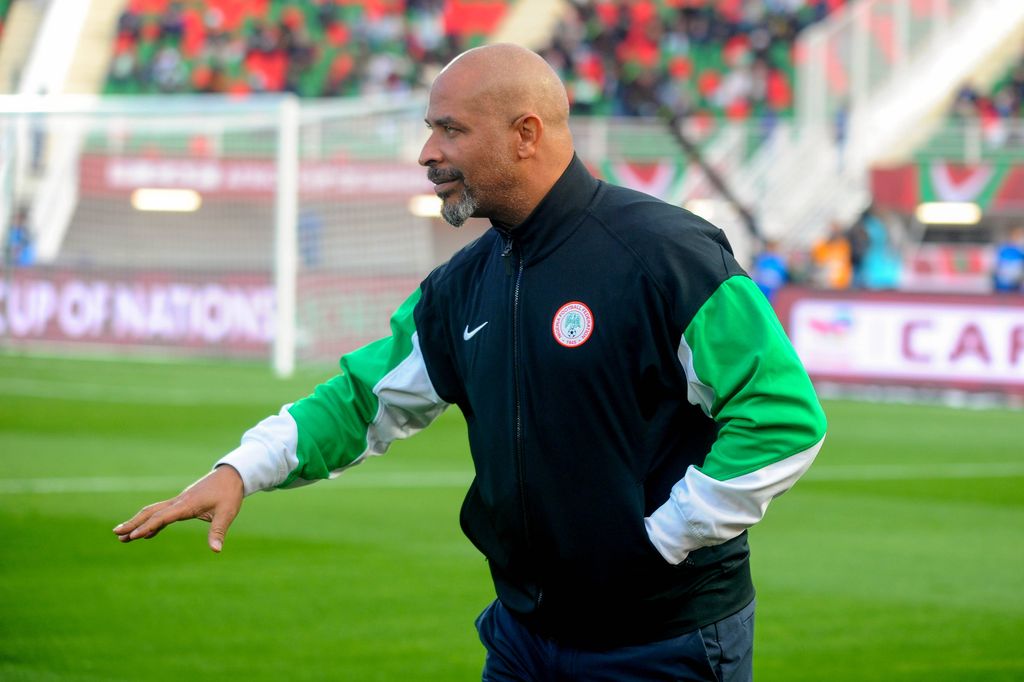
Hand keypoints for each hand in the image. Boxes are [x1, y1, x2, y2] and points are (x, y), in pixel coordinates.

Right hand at [113, 465, 244, 552]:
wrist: (232, 475)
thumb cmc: (230, 494)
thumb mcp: (227, 513)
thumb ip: (219, 532)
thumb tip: (216, 550)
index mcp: (187, 504)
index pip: (163, 517)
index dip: (148, 526)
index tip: (133, 536)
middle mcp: (179, 502)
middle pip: (151, 512)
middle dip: (134, 523)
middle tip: (117, 534)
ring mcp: (179, 501)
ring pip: (154, 511)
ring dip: (139, 522)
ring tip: (123, 535)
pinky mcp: (183, 502)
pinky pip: (163, 513)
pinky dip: (154, 523)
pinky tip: (148, 534)